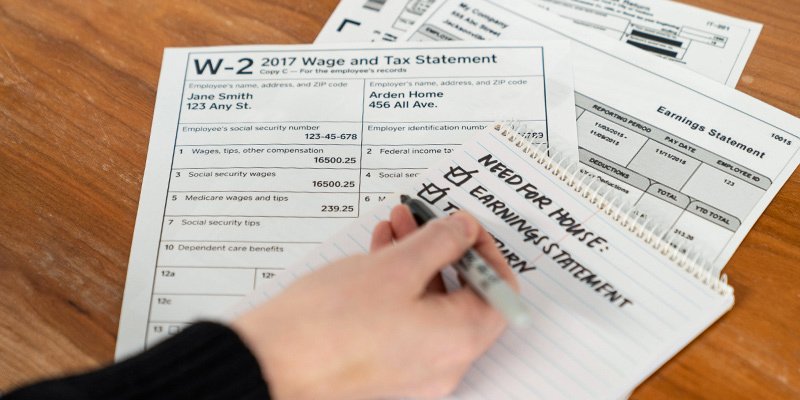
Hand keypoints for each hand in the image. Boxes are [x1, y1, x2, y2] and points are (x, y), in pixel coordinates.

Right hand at [231, 205, 518, 399]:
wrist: (271, 363)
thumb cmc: (330, 323)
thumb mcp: (397, 266)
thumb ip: (440, 242)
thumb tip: (463, 230)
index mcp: (459, 340)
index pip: (500, 293)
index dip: (485, 252)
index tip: (464, 227)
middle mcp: (444, 362)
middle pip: (462, 297)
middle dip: (443, 250)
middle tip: (424, 219)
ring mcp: (413, 369)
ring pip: (429, 305)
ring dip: (416, 262)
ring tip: (393, 227)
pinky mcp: (384, 367)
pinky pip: (405, 321)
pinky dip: (397, 286)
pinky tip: (376, 253)